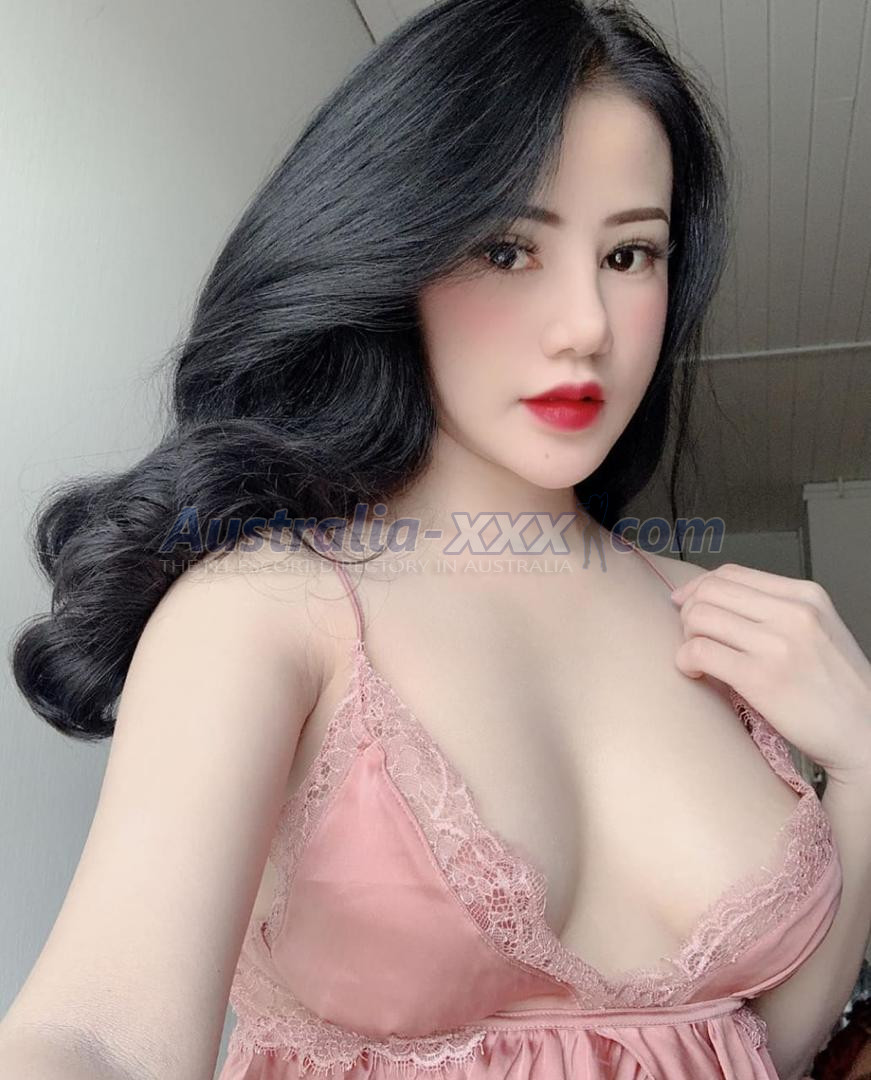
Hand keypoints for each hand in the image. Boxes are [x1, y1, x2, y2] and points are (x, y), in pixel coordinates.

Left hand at [669, 563, 870, 784]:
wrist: (865, 733)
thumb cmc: (837, 689)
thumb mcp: (818, 630)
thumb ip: (777, 611)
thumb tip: (717, 602)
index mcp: (807, 596)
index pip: (732, 573)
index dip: (698, 587)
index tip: (685, 605)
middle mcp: (793, 612)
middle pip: (710, 590)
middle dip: (688, 611)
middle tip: (692, 637)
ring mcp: (777, 644)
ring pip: (699, 616)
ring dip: (686, 637)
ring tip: (698, 658)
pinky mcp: (761, 677)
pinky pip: (699, 651)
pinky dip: (685, 661)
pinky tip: (695, 673)